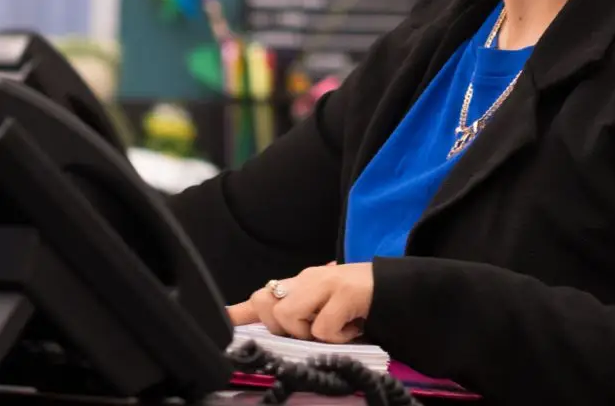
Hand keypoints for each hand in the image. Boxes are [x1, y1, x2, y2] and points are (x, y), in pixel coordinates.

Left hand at [227, 261, 373, 343]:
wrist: (394, 290)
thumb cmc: (356, 305)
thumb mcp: (322, 311)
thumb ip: (296, 317)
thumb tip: (269, 323)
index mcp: (301, 284)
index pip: (262, 297)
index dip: (238, 313)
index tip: (220, 320)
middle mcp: (308, 278)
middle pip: (269, 306)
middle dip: (285, 327)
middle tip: (314, 328)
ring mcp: (326, 282)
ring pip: (289, 316)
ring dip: (310, 332)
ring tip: (334, 328)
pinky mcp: (344, 292)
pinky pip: (322, 328)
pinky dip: (336, 336)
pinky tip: (351, 327)